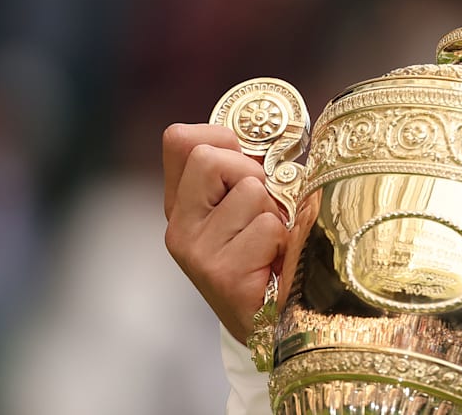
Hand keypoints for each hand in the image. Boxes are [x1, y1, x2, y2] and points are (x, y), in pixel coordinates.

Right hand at [162, 123, 288, 342]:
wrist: (269, 324)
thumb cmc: (267, 256)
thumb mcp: (250, 207)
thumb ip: (247, 172)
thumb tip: (274, 136)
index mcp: (182, 204)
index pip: (179, 140)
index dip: (222, 139)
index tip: (248, 163)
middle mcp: (179, 226)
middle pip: (210, 157)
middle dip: (252, 173)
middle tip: (266, 207)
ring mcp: (195, 250)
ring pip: (249, 191)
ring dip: (274, 212)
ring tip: (272, 241)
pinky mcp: (220, 272)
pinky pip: (266, 226)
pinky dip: (282, 239)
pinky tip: (274, 263)